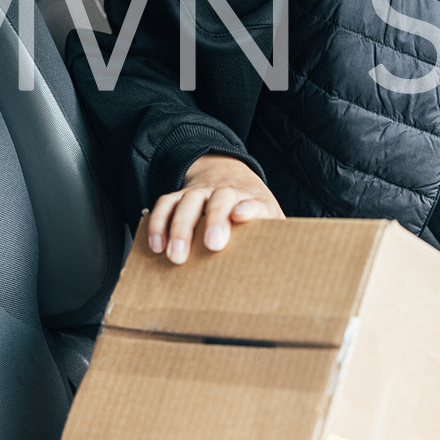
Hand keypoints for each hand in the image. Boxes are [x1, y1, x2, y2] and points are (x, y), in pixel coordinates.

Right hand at [146, 155, 282, 263]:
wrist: (230, 174)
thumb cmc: (252, 207)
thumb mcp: (269, 218)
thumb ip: (277, 237)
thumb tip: (283, 265)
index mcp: (253, 199)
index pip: (255, 202)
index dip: (249, 208)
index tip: (242, 216)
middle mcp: (225, 191)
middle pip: (220, 199)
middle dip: (215, 220)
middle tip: (212, 245)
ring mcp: (200, 192)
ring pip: (188, 201)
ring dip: (180, 227)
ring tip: (174, 255)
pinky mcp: (180, 196)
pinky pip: (165, 204)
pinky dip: (158, 223)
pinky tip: (156, 246)